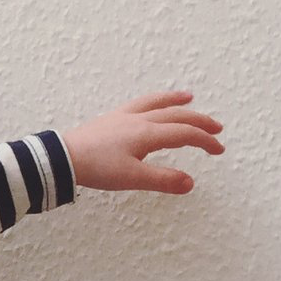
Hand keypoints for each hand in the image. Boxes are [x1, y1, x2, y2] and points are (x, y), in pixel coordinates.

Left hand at [62, 90, 223, 193]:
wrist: (61, 158)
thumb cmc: (95, 167)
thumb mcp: (132, 178)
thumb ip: (163, 180)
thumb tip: (190, 183)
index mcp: (147, 133)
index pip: (185, 133)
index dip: (205, 141)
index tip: (219, 149)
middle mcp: (137, 120)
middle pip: (175, 115)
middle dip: (199, 121)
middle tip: (216, 127)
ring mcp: (122, 117)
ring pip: (155, 103)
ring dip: (174, 101)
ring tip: (188, 97)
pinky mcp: (109, 120)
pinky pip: (137, 104)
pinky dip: (152, 101)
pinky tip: (149, 106)